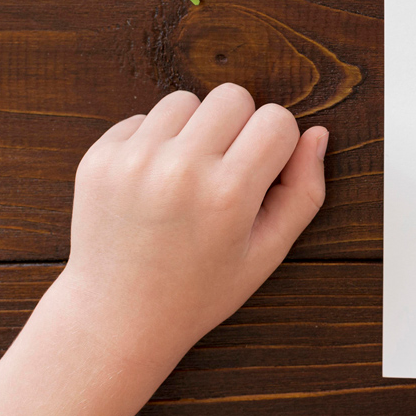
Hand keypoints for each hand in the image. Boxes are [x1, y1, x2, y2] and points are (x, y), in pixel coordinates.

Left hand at [59, 84, 327, 365]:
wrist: (117, 319)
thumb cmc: (200, 290)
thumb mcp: (269, 252)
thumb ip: (304, 191)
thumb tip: (316, 134)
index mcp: (228, 195)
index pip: (278, 120)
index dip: (278, 145)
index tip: (262, 174)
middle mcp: (179, 170)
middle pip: (233, 96)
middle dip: (239, 126)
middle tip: (226, 171)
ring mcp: (133, 162)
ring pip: (187, 100)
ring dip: (195, 128)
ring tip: (188, 175)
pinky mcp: (99, 159)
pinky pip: (144, 118)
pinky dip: (155, 141)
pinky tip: (154, 182)